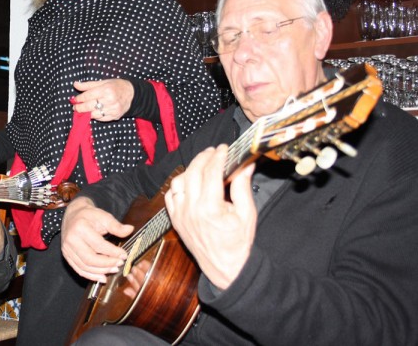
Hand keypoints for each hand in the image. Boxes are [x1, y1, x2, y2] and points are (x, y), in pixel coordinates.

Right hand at [61, 197, 132, 281]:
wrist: (73, 214)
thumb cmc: (89, 215)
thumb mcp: (103, 216)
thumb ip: (116, 225)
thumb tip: (130, 229)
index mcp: (80, 228)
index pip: (98, 245)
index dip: (113, 252)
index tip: (124, 255)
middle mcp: (71, 239)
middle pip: (90, 259)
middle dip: (107, 264)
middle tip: (119, 264)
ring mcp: (67, 249)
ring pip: (84, 267)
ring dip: (101, 271)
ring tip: (113, 270)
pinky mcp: (66, 255)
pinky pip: (79, 269)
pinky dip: (91, 276)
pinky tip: (102, 276)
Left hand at [72, 79, 133, 121]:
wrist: (132, 94)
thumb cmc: (116, 86)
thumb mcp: (103, 82)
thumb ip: (88, 85)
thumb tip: (75, 84)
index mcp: (106, 89)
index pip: (88, 96)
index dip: (79, 98)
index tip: (75, 99)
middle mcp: (110, 100)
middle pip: (89, 106)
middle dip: (80, 108)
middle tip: (75, 107)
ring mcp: (113, 109)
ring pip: (94, 114)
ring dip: (86, 113)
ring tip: (82, 111)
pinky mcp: (115, 116)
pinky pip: (101, 119)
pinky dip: (95, 117)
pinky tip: (92, 113)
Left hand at [165, 145, 256, 289]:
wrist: (225, 268)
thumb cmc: (238, 243)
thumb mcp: (247, 214)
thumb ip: (243, 187)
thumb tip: (245, 165)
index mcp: (209, 208)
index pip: (211, 172)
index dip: (218, 156)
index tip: (225, 148)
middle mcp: (191, 210)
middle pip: (193, 172)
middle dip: (203, 158)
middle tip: (214, 151)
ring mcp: (180, 215)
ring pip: (178, 181)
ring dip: (189, 169)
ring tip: (203, 163)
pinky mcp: (175, 220)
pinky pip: (170, 195)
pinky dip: (178, 184)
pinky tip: (189, 180)